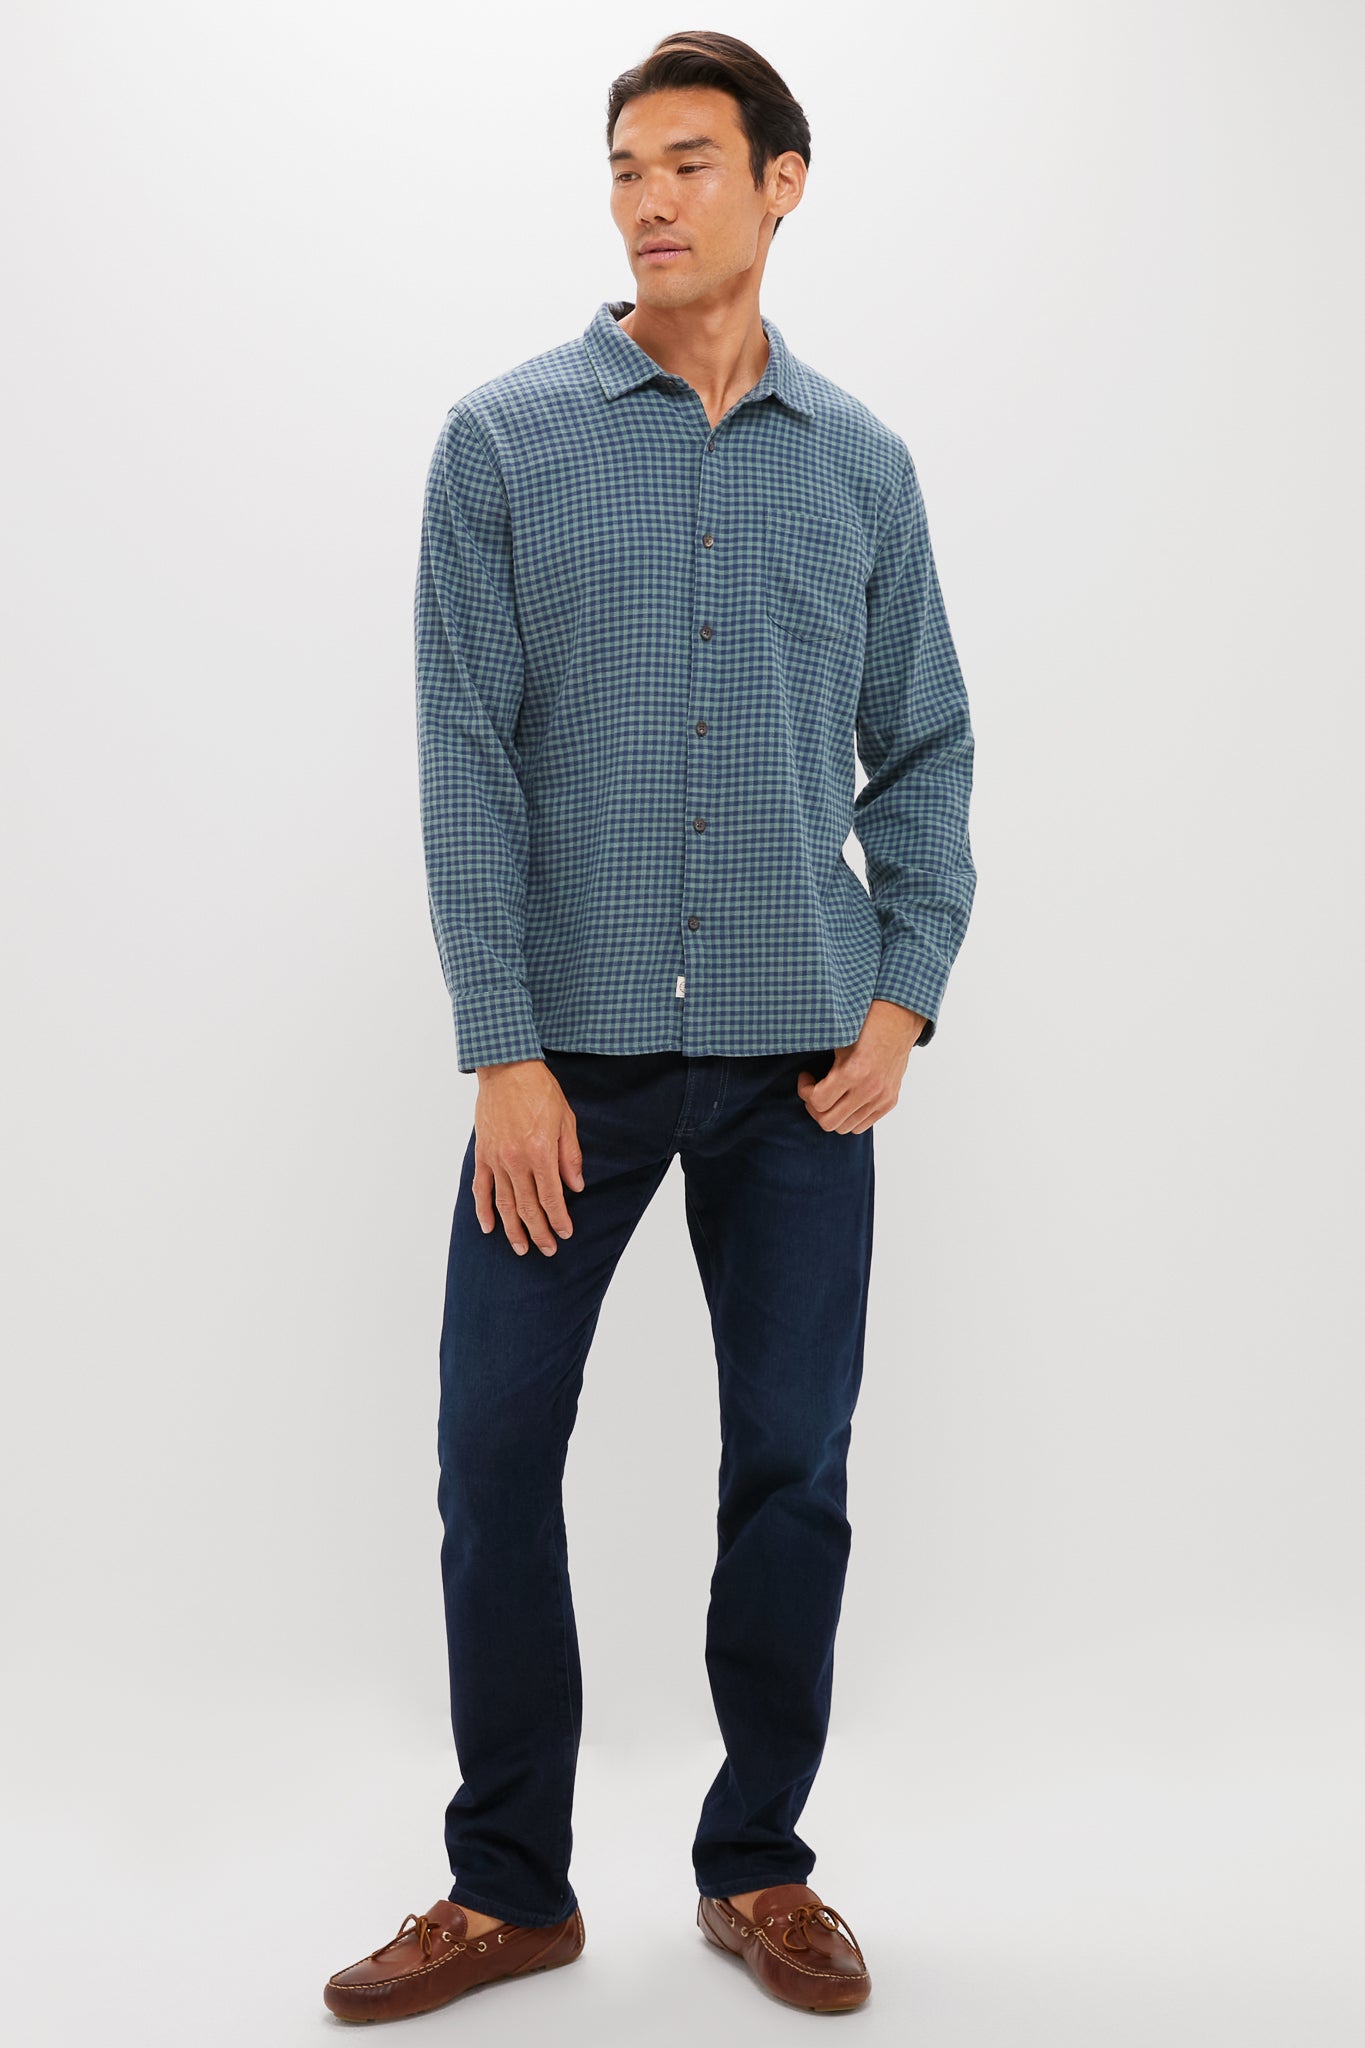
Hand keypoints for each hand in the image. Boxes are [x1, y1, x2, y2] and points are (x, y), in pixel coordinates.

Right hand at [472, 1058, 584, 1254]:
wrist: (507, 1069)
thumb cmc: (540, 1091)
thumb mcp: (566, 1120)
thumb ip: (569, 1156)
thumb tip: (575, 1187)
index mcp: (540, 1152)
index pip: (551, 1197)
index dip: (559, 1219)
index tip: (565, 1233)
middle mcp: (516, 1160)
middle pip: (527, 1206)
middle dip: (539, 1232)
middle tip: (548, 1249)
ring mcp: (496, 1158)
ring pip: (504, 1203)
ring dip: (513, 1229)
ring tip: (521, 1248)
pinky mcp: (482, 1154)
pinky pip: (481, 1188)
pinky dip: (483, 1209)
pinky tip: (488, 1226)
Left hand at [795, 999, 925, 1132]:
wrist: (899, 1019)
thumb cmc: (866, 1023)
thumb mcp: (838, 1037)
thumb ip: (822, 1061)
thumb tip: (803, 1076)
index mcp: (854, 1071)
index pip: (818, 1101)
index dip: (804, 1091)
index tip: (806, 1077)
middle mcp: (869, 1089)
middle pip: (828, 1122)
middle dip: (814, 1107)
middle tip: (814, 1090)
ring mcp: (881, 1098)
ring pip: (845, 1127)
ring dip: (832, 1113)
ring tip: (830, 1094)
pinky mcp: (889, 1101)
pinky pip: (862, 1125)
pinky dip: (849, 1116)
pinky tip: (845, 1098)